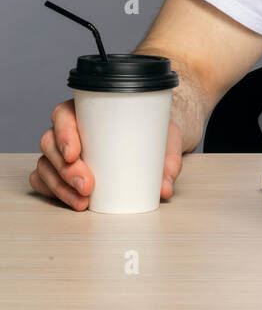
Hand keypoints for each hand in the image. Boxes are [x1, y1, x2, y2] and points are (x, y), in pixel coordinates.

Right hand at [29, 100, 183, 210]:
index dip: (64, 133)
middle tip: (87, 185)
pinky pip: (45, 181)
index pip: (63, 114)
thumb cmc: (152, 129)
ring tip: (83, 200)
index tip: (75, 153)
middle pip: (51, 144)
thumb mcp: (165, 136)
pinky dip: (55, 193)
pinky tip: (72, 201)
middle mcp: (70, 128)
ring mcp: (63, 151)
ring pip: (47, 165)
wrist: (154, 138)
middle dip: (65, 168)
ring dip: (60, 186)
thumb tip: (164, 188)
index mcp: (88, 109)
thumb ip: (168, 160)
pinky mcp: (62, 171)